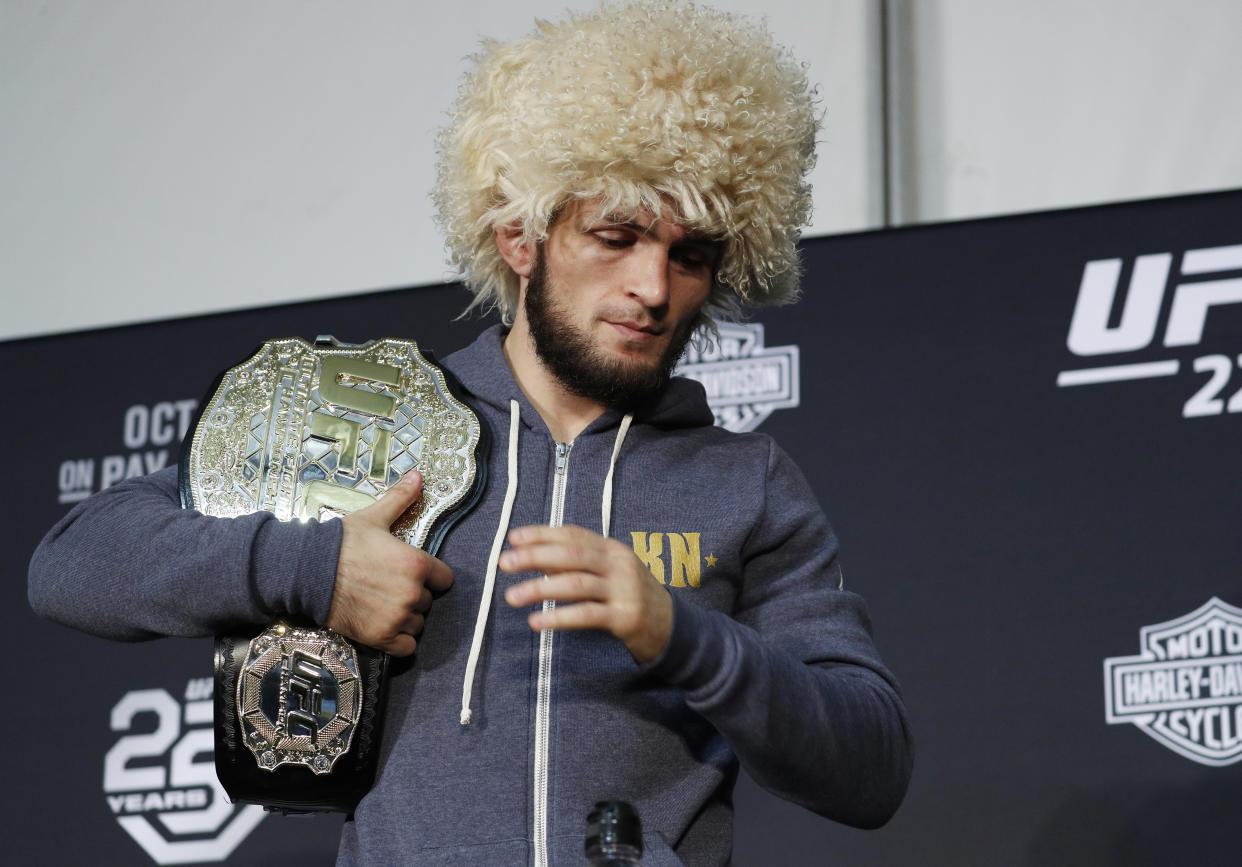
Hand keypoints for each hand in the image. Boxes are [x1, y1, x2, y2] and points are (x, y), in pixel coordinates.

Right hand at [327, 471, 452, 655]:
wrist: (307, 572)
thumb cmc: (341, 544)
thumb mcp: (374, 517)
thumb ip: (401, 499)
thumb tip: (418, 476)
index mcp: (416, 564)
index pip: (444, 578)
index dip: (430, 575)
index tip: (413, 573)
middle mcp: (412, 593)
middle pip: (429, 601)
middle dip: (415, 595)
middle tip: (390, 586)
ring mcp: (397, 618)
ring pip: (418, 624)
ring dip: (406, 617)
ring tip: (384, 604)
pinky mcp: (381, 638)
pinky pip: (406, 647)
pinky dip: (399, 640)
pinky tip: (384, 625)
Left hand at [500, 524, 672, 663]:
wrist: (673, 627)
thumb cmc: (631, 597)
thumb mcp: (608, 573)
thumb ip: (575, 566)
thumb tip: (535, 558)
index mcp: (613, 549)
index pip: (573, 535)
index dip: (542, 534)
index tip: (513, 537)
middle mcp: (619, 565)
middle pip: (571, 555)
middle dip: (534, 557)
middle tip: (505, 562)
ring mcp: (624, 591)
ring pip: (576, 584)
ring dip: (540, 589)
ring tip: (512, 596)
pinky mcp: (625, 618)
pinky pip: (586, 615)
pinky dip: (558, 618)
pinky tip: (537, 622)